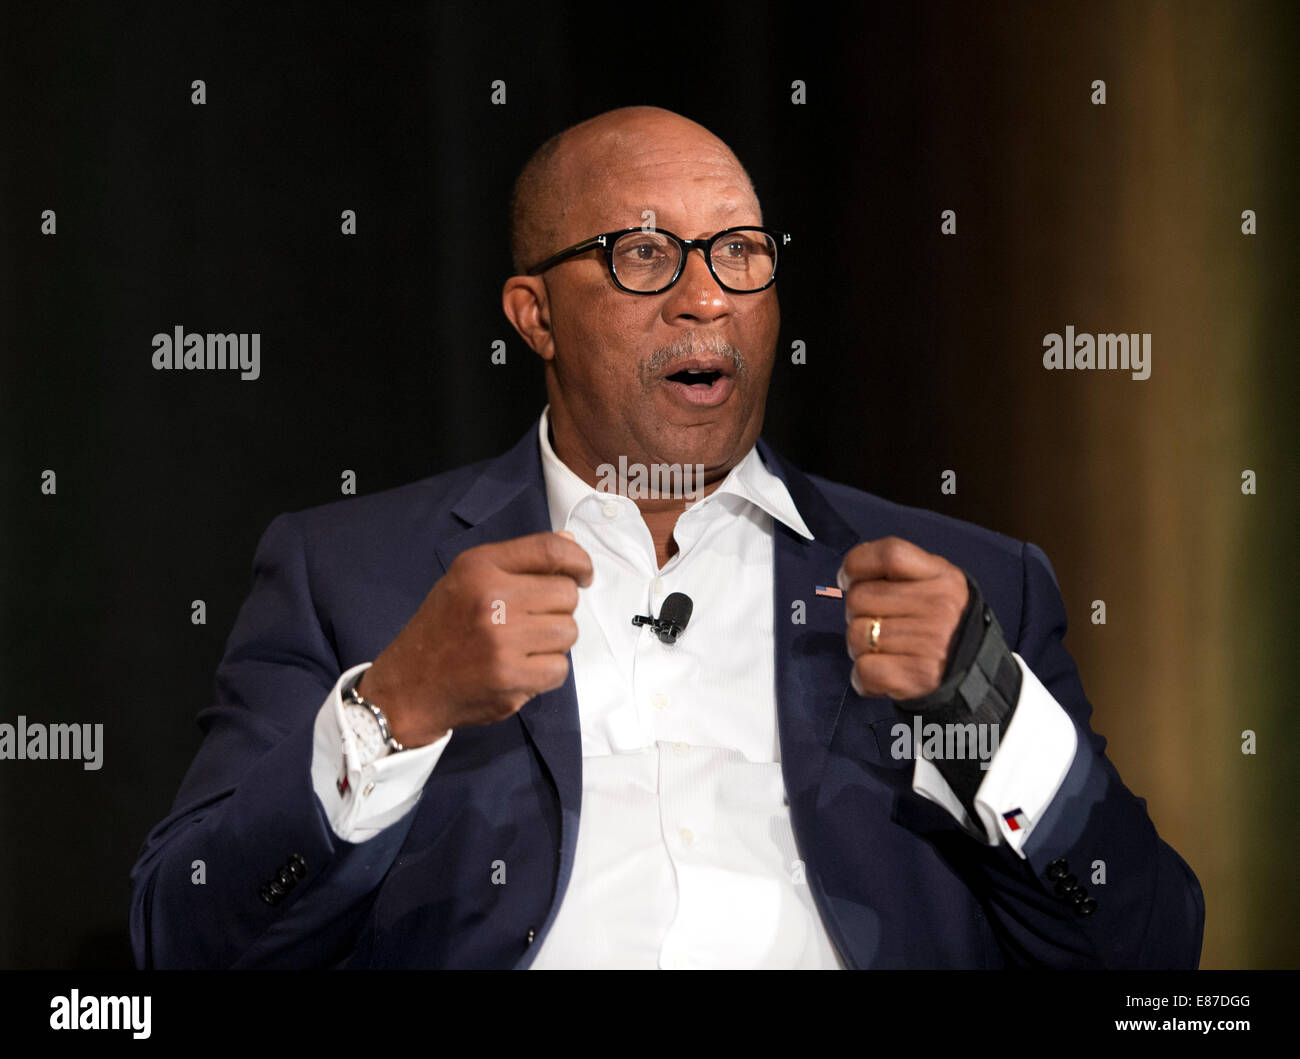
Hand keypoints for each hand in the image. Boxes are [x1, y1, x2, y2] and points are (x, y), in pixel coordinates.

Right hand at [356, 530, 592, 746]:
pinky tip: (520, 670)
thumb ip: (520, 561)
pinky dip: (546, 672)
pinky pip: (560, 668)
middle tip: (532, 622)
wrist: (409, 686)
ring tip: (523, 647)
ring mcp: (501, 639)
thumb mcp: (469, 579)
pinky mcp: (510, 677)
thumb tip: (571, 545)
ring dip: (553, 642)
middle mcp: (490, 597)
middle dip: (559, 609)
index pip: (550, 550)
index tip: (583, 575)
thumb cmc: (444, 628)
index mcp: (480, 566)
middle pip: (566, 594)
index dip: (579, 561)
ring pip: (568, 632)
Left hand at [839, 536, 968, 699]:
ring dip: (860, 646)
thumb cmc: (938, 622)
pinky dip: (863, 676)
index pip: (890, 554)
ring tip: (884, 649)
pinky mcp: (919, 675)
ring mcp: (931, 642)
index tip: (848, 578)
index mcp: (942, 576)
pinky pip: (863, 670)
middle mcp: (939, 606)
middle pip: (860, 597)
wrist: (971, 670)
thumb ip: (895, 570)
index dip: (856, 564)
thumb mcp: (932, 583)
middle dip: (857, 612)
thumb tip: (848, 575)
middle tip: (877, 623)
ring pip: (856, 635)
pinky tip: (883, 670)